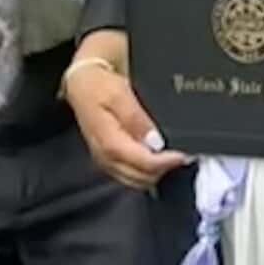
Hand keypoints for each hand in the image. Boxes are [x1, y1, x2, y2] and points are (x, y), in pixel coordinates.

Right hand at [64, 56, 190, 191]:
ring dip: (154, 174)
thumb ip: (136, 118)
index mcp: (108, 141)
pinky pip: (128, 176)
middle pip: (139, 177)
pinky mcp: (107, 160)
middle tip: (180, 157)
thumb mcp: (120, 94)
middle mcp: (105, 157)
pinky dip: (144, 173)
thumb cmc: (99, 85)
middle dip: (161, 171)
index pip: (141, 163)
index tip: (181, 156)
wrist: (81, 83)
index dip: (163, 163)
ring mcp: (105, 161)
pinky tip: (155, 162)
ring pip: (134, 181)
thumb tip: (154, 141)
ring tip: (171, 159)